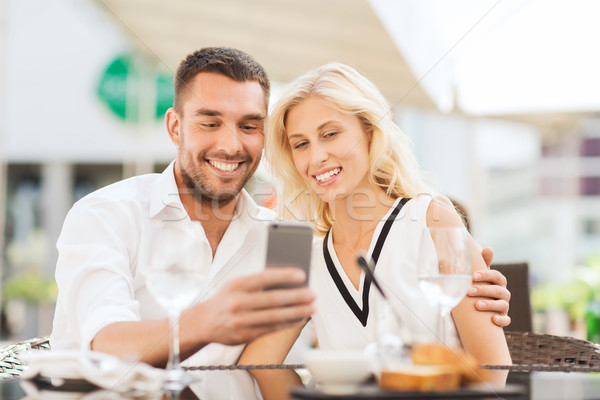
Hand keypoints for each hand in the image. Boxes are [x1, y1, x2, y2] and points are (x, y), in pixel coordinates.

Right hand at [190, 267, 315, 345]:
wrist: (203, 322)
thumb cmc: (226, 299)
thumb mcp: (236, 285)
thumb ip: (257, 283)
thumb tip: (287, 281)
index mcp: (236, 285)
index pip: (264, 278)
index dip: (284, 276)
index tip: (302, 275)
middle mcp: (237, 303)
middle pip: (272, 300)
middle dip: (296, 297)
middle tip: (312, 294)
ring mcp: (240, 321)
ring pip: (274, 317)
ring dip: (296, 312)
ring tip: (311, 308)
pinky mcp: (244, 335)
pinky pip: (270, 329)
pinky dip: (288, 324)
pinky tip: (299, 319)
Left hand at [468, 247, 511, 327]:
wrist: (479, 308)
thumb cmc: (479, 286)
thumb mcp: (479, 275)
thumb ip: (482, 262)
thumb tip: (488, 248)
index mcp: (499, 282)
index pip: (497, 276)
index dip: (486, 275)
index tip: (473, 276)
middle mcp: (504, 293)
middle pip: (498, 290)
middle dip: (483, 290)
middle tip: (468, 291)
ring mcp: (504, 306)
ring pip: (502, 305)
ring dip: (490, 305)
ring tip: (476, 305)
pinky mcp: (503, 318)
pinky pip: (506, 320)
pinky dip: (502, 320)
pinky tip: (493, 320)